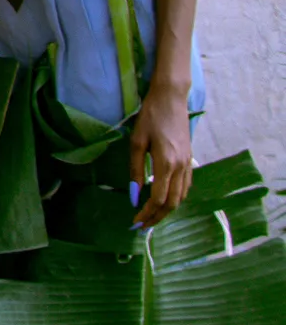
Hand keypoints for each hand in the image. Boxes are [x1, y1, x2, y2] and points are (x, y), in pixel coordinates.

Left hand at [129, 80, 193, 227]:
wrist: (171, 98)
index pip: (158, 198)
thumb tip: (134, 196)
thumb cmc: (150, 117)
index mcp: (167, 163)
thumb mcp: (136, 142)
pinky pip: (186, 186)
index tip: (135, 221)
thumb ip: (136, 171)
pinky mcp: (190, 159)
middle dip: (157, 217)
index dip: (147, 213)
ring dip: (167, 210)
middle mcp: (181, 167)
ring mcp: (188, 163)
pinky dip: (176, 198)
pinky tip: (165, 200)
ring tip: (152, 217)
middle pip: (172, 203)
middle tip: (142, 226)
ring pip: (181, 197)